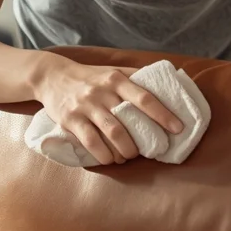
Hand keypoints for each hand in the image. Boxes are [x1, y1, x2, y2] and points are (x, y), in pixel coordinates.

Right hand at [31, 54, 184, 164]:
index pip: (145, 97)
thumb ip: (137, 78)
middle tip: (149, 150)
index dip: (163, 114)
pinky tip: (110, 159)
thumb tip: (168, 87)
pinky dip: (104, 155)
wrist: (52, 76)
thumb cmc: (91, 77)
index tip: (178, 128)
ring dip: (125, 151)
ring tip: (130, 156)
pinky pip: (90, 141)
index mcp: (117, 79)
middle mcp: (102, 91)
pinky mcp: (70, 119)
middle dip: (142, 141)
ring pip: (112, 133)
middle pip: (128, 121)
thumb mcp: (113, 70)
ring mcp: (85, 106)